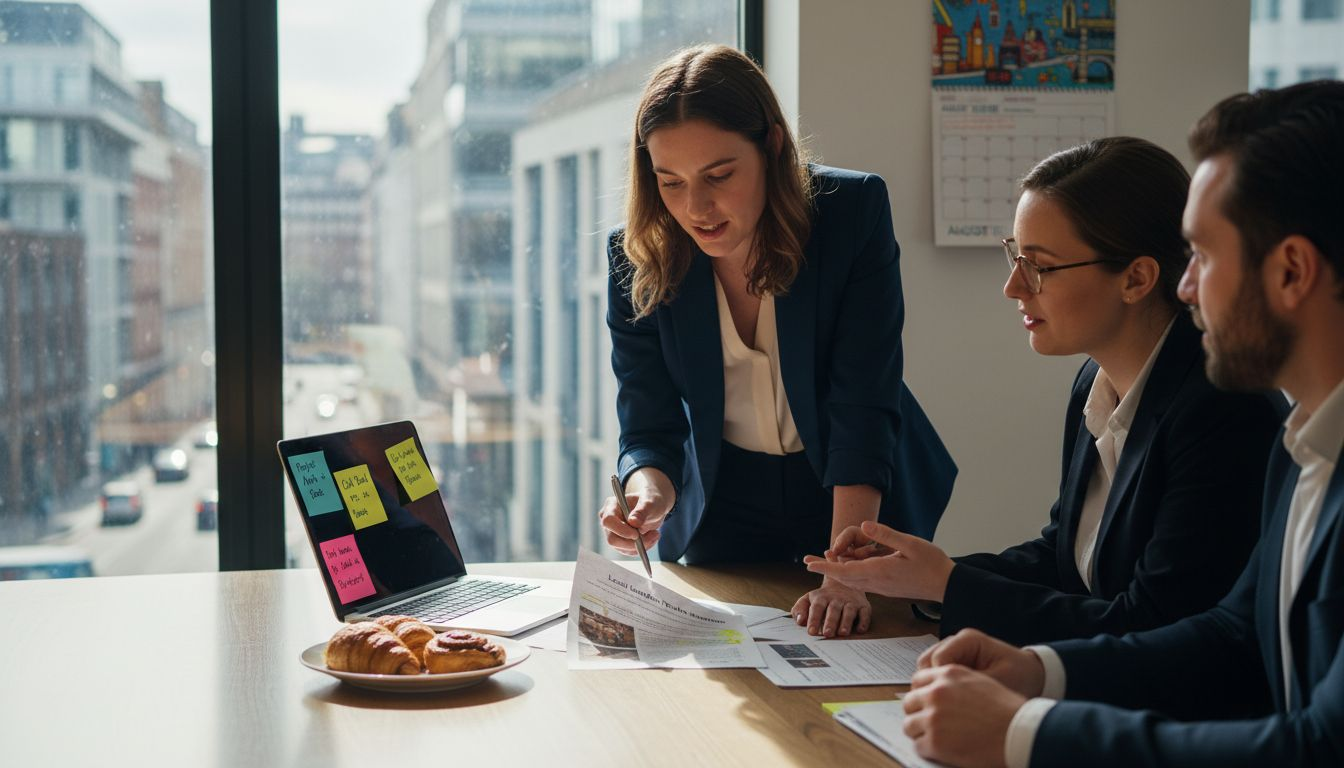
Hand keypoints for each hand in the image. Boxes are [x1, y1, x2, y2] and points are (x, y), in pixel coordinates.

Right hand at [598, 467, 674, 555]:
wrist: (655, 506)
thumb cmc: (651, 500)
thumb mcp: (650, 502)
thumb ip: (642, 511)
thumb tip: (633, 522)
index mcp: (611, 505)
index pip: (608, 521)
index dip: (621, 530)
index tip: (637, 534)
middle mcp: (609, 520)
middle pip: (612, 539)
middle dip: (633, 542)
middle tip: (653, 535)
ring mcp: (613, 532)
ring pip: (622, 548)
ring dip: (641, 545)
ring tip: (655, 534)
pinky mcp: (620, 541)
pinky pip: (628, 551)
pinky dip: (642, 548)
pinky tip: (651, 537)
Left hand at [790, 578, 870, 637]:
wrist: (843, 583)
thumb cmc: (823, 597)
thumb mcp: (808, 599)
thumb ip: (800, 609)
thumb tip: (799, 621)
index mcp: (821, 597)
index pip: (817, 608)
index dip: (814, 619)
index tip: (811, 631)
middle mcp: (837, 599)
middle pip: (833, 609)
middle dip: (830, 622)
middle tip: (827, 634)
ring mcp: (851, 601)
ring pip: (849, 611)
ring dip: (846, 622)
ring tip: (842, 633)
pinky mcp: (863, 606)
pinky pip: (865, 613)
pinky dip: (863, 621)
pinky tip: (860, 630)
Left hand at [801, 521, 953, 601]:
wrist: (947, 585)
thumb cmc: (932, 563)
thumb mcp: (910, 544)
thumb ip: (886, 534)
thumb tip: (864, 526)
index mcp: (879, 571)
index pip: (845, 570)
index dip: (825, 566)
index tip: (808, 564)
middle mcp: (877, 582)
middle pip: (844, 577)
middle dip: (826, 569)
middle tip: (808, 561)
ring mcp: (882, 587)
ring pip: (853, 581)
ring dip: (838, 571)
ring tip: (826, 561)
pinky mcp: (887, 588)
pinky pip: (863, 582)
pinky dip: (851, 575)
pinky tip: (849, 567)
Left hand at [903, 664, 1024, 767]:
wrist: (1019, 733)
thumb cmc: (1007, 710)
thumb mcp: (981, 682)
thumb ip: (955, 683)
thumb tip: (935, 692)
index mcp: (948, 674)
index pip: (918, 680)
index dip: (921, 694)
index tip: (925, 704)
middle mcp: (936, 693)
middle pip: (909, 702)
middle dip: (917, 713)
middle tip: (929, 724)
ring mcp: (933, 717)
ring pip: (909, 725)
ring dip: (920, 732)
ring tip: (936, 738)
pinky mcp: (934, 741)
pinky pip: (919, 746)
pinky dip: (928, 750)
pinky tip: (943, 750)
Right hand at [916, 628, 1044, 698]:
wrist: (1032, 674)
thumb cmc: (1020, 677)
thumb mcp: (999, 683)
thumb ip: (973, 688)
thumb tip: (947, 701)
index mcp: (968, 640)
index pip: (938, 659)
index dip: (939, 683)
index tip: (950, 704)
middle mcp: (956, 641)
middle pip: (927, 662)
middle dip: (932, 685)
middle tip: (945, 707)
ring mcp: (952, 650)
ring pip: (926, 668)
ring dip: (934, 687)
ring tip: (949, 706)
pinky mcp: (952, 661)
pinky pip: (935, 674)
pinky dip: (939, 688)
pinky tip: (952, 702)